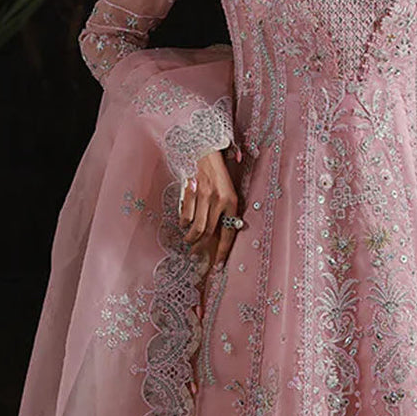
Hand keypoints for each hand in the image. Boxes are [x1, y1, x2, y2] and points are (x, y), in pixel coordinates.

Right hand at [177, 147, 241, 275]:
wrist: (206, 149)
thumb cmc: (218, 173)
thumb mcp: (229, 191)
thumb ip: (226, 211)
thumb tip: (220, 234)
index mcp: (233, 202)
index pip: (229, 234)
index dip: (223, 252)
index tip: (218, 266)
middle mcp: (220, 200)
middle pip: (209, 233)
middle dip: (200, 247)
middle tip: (195, 253)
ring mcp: (204, 196)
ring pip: (196, 226)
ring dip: (190, 237)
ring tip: (189, 239)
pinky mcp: (191, 190)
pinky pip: (186, 214)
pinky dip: (183, 222)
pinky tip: (184, 223)